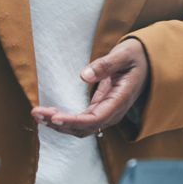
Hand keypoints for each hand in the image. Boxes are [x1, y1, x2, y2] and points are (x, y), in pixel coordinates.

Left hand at [32, 38, 149, 137]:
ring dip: (59, 124)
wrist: (145, 61)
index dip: (73, 121)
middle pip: (84, 127)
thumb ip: (106, 65)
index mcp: (120, 100)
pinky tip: (49, 114)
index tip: (54, 117)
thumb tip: (84, 76)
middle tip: (37, 113)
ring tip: (37, 114)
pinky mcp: (100, 109)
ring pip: (81, 127)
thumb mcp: (123, 55)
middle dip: (59, 123)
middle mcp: (113, 112)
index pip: (95, 119)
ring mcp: (106, 112)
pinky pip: (81, 121)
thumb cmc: (135, 57)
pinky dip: (64, 120)